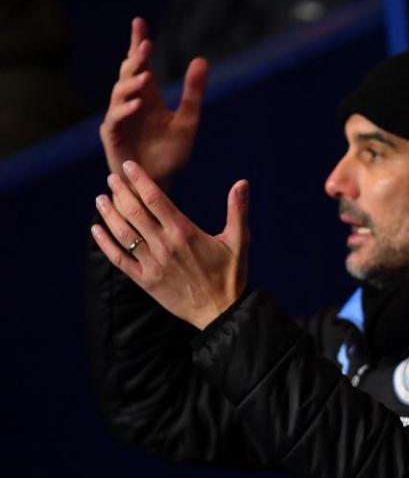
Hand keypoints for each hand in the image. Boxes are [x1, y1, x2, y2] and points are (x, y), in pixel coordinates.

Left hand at [91, 160, 249, 329]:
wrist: (221, 311)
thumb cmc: (231, 275)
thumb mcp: (239, 241)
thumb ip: (237, 210)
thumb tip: (242, 182)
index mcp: (185, 232)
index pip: (155, 199)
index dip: (139, 180)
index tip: (128, 167)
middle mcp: (165, 245)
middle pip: (134, 212)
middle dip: (120, 192)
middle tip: (111, 178)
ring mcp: (152, 263)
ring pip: (123, 233)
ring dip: (109, 214)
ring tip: (100, 199)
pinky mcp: (145, 280)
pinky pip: (119, 259)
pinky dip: (105, 244)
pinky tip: (96, 230)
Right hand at [99, 17, 207, 189]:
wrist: (160, 184)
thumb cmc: (171, 154)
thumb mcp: (188, 120)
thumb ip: (193, 92)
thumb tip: (201, 59)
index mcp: (147, 98)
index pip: (142, 65)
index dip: (139, 45)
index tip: (140, 23)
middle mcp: (131, 104)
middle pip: (128, 73)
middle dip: (136, 58)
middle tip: (146, 44)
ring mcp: (119, 119)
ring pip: (120, 93)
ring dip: (132, 83)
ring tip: (146, 75)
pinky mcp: (113, 136)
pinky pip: (116, 119)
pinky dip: (126, 110)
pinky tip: (139, 103)